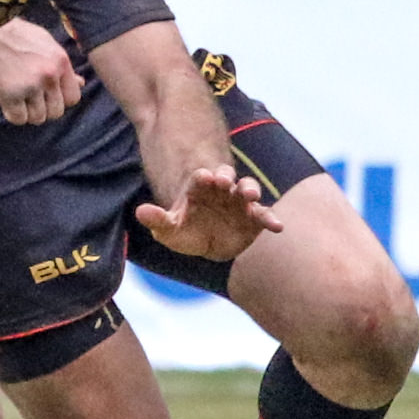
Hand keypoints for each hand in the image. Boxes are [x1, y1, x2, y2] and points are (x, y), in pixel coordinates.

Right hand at [0, 18, 79, 123]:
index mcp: (60, 61)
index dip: (60, 100)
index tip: (47, 95)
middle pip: (56, 112)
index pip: (73, 98)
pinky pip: (18, 119)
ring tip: (17, 98)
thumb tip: (81, 83)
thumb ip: (61, 65)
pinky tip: (6, 101)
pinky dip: (12, 113)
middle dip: (43, 109)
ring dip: (27, 112)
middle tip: (29, 98)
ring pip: (37, 118)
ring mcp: (30, 86)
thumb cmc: (13, 33)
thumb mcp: (44, 42)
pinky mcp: (10, 95)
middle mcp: (49, 75)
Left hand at [135, 165, 282, 262]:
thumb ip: (157, 220)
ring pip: (247, 190)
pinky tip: (278, 226)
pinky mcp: (254, 218)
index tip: (203, 177)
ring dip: (249, 190)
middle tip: (223, 179)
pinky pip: (264, 216)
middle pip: (226, 177)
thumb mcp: (168, 229)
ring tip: (250, 196)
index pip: (201, 179)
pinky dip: (271, 219)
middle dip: (226, 176)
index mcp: (200, 188)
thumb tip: (140, 211)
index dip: (202, 177)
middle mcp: (222, 190)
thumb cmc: (186, 230)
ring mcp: (239, 202)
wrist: (207, 242)